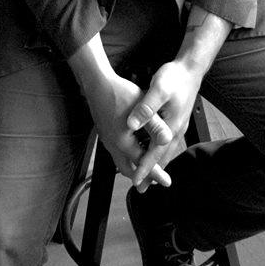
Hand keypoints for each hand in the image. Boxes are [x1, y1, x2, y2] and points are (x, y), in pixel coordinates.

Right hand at [83, 70, 172, 188]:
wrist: (97, 84)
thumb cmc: (119, 93)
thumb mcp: (141, 108)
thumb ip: (155, 125)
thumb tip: (167, 139)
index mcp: (122, 142)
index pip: (142, 163)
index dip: (156, 173)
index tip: (166, 182)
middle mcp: (113, 144)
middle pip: (128, 169)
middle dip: (143, 176)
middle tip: (155, 180)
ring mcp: (107, 140)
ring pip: (122, 161)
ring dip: (135, 166)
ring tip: (147, 166)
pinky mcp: (106, 133)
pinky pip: (118, 152)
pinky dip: (129, 156)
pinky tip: (136, 149)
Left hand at [126, 60, 202, 190]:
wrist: (191, 69)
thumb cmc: (175, 78)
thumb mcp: (159, 90)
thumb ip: (146, 108)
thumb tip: (132, 125)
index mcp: (172, 125)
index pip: (156, 152)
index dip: (145, 168)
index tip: (136, 181)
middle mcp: (177, 129)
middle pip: (162, 156)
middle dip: (152, 173)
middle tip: (141, 188)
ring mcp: (178, 125)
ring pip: (166, 151)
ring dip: (156, 163)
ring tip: (148, 175)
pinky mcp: (177, 120)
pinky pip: (167, 142)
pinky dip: (160, 151)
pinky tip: (154, 151)